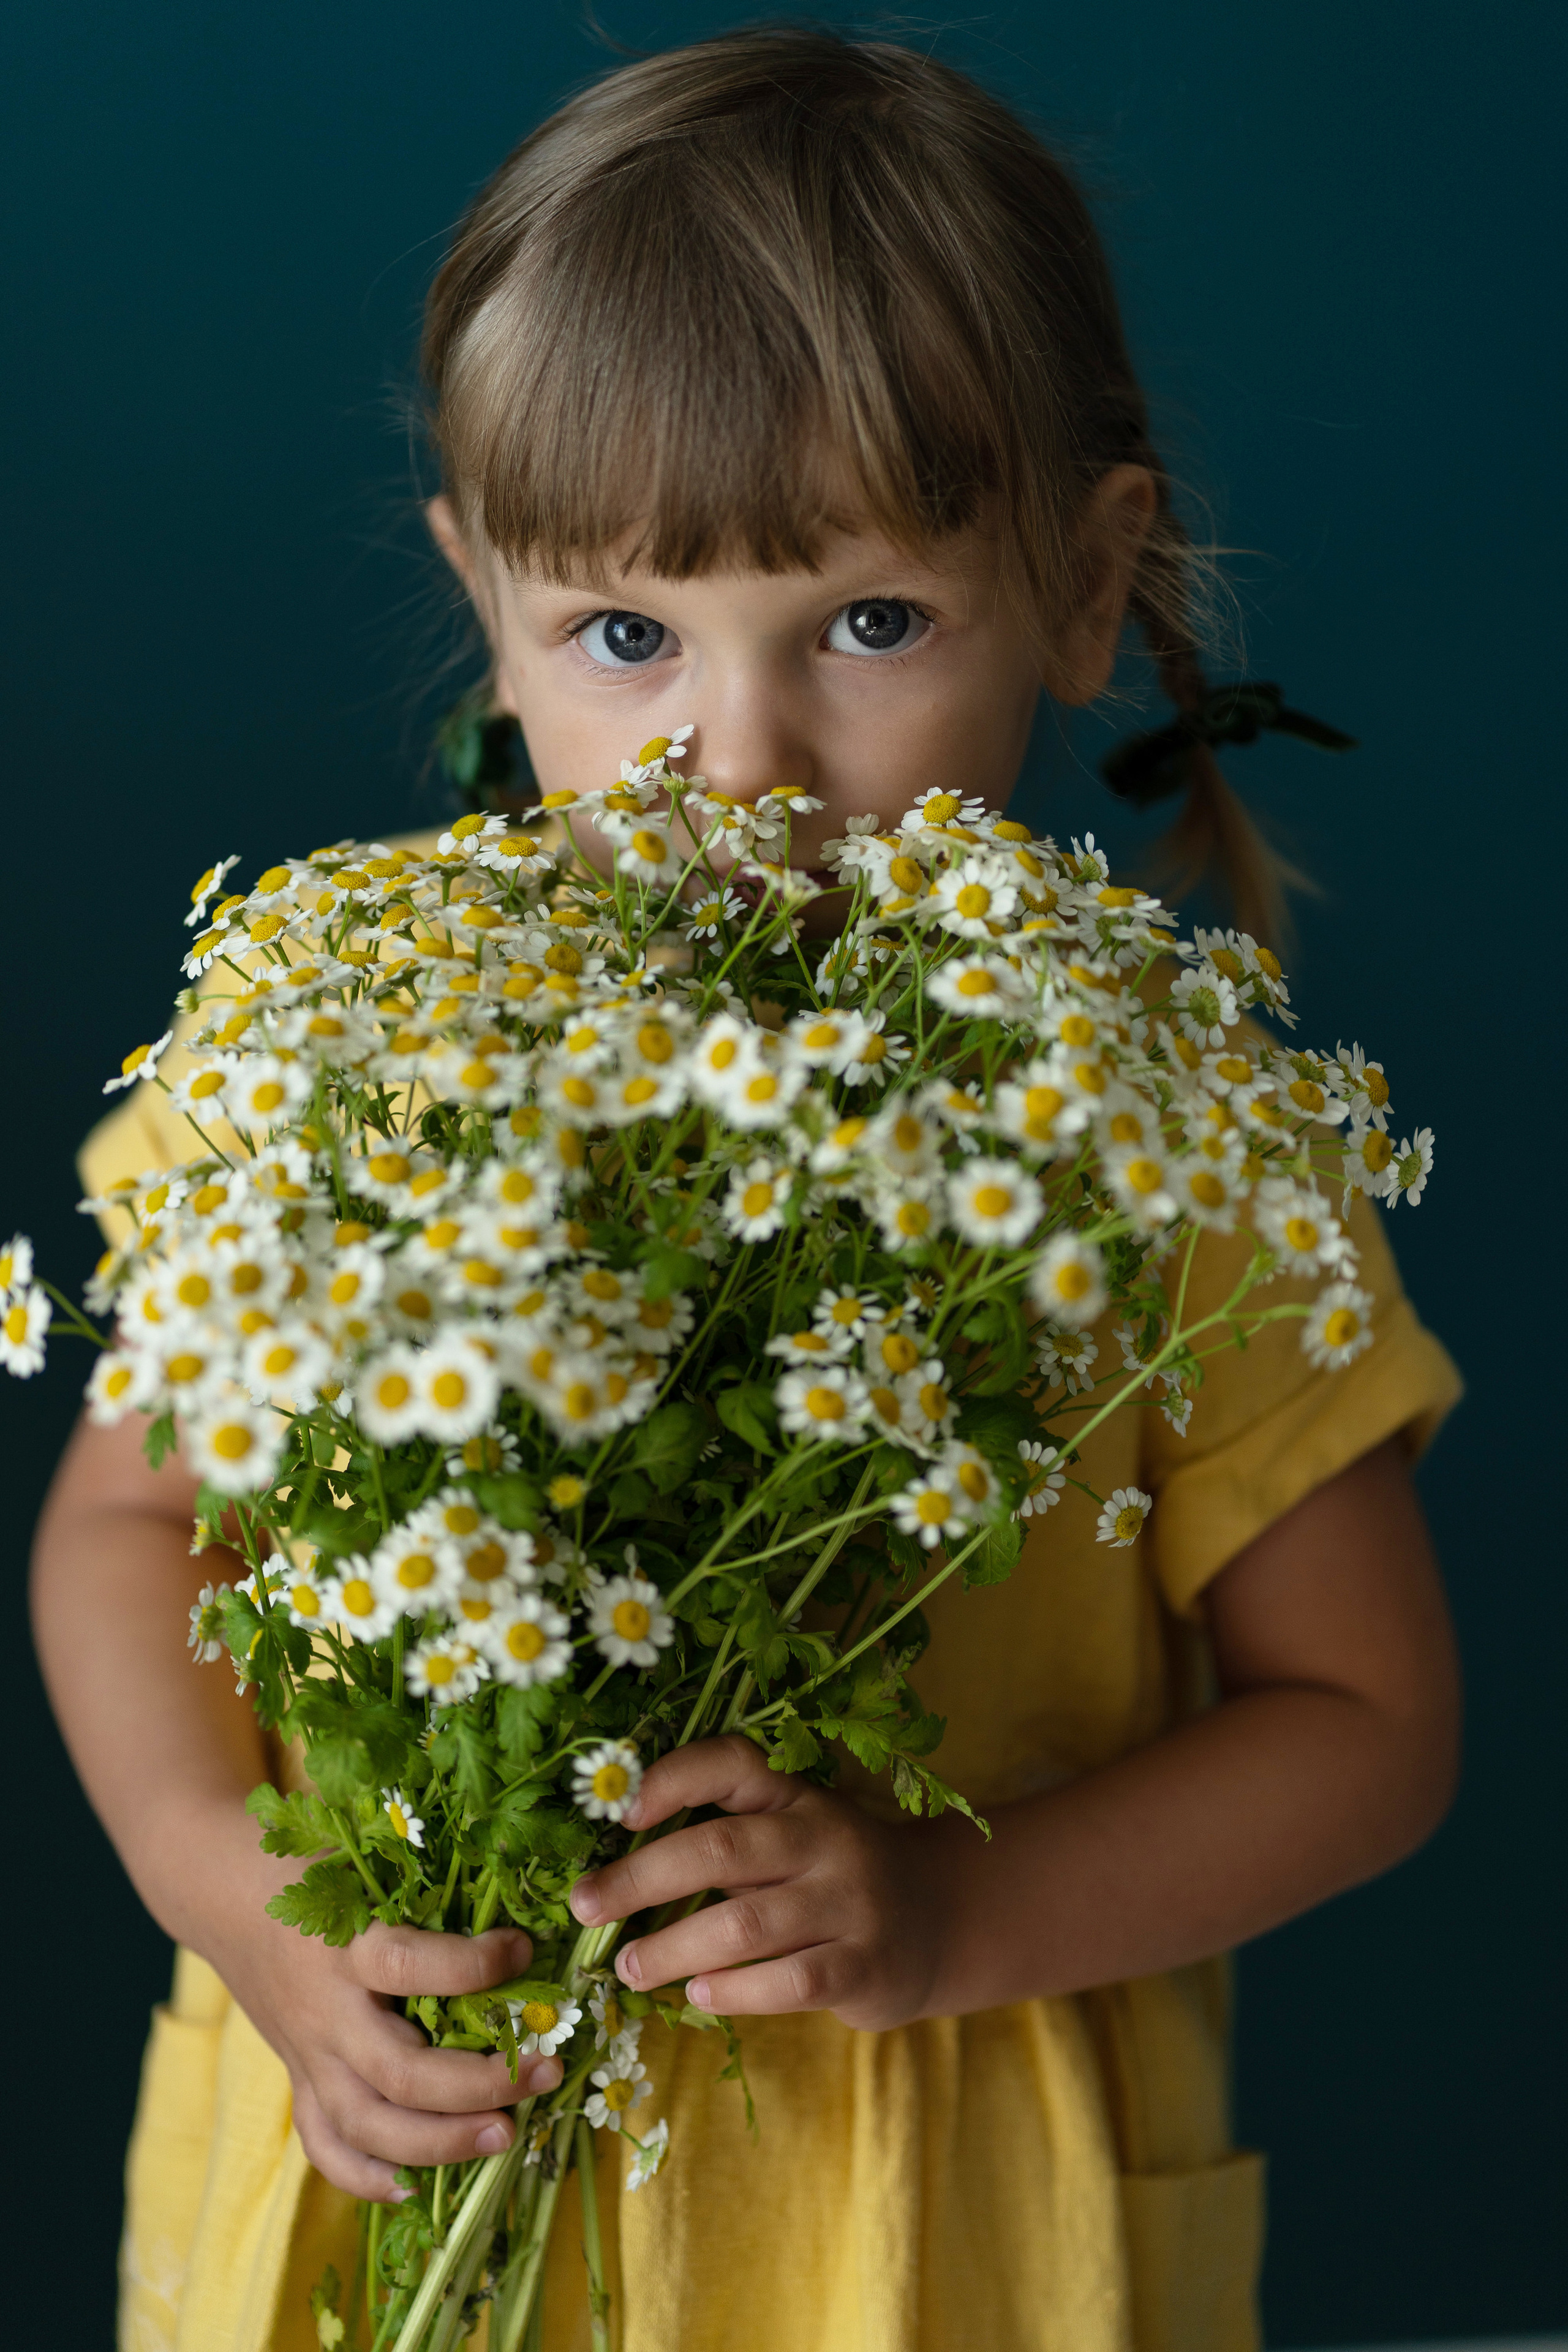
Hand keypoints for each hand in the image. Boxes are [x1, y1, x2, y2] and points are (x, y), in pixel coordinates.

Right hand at [184, 1801, 563, 2201]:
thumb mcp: (365, 1862)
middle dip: (479, 2085)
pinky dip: (366, 2175)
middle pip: (400, 2074)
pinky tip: (415, 2187)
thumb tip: (519, 1911)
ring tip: (505, 2136)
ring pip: (368, 2126)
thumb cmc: (315, 1868)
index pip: (413, 1967)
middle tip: (545, 2072)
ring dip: (441, 2143)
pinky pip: (324, 2144)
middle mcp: (325, 2011)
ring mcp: (307, 2056)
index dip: (477, 1966)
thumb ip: (428, 1889)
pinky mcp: (297, 2078)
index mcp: (345, 1945)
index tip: (524, 1949)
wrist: (223, 1892)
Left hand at [567, 1735, 946, 2032]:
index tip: (619, 1811)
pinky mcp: (867, 1964)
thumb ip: (726, 1846)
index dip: (674, 1777)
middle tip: (584, 1908)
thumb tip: (613, 1879)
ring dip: (673, 1948)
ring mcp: (850, 1901)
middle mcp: (825, 1838)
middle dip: (640, 1878)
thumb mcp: (790, 1839)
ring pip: (745, 1923)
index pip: (734, 1763)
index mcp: (797, 1796)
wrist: (939, 1919)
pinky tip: (700, 1994)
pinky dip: (735, 1990)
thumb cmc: (830, 1879)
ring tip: (629, 1968)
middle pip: (722, 1848)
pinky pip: (790, 1981)